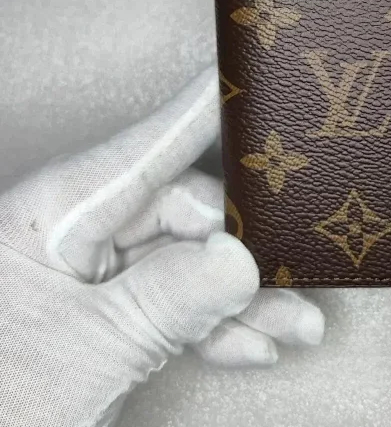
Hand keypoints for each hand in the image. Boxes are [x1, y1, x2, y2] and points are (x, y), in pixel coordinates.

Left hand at [0, 68, 323, 426]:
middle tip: (293, 271)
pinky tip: (255, 344)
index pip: (148, 148)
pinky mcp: (108, 312)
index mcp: (56, 214)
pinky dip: (218, 327)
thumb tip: (241, 259)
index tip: (250, 75)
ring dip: (245, 297)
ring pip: (190, 263)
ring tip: (298, 321)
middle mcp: (78, 230)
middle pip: (186, 213)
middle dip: (243, 248)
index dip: (204, 111)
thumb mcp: (88, 351)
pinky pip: (178, 304)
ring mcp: (96, 273)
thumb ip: (170, 298)